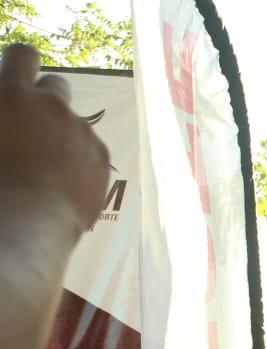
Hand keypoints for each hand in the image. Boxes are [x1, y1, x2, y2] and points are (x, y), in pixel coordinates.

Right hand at [0, 44, 109, 233]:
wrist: (27, 220)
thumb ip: (2, 112)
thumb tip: (9, 116)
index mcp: (13, 95)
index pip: (23, 55)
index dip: (21, 64)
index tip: (18, 80)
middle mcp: (52, 106)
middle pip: (57, 86)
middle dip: (46, 100)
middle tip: (32, 125)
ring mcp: (82, 132)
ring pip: (74, 122)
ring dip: (62, 134)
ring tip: (45, 165)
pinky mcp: (102, 157)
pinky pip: (91, 150)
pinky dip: (79, 160)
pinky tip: (62, 182)